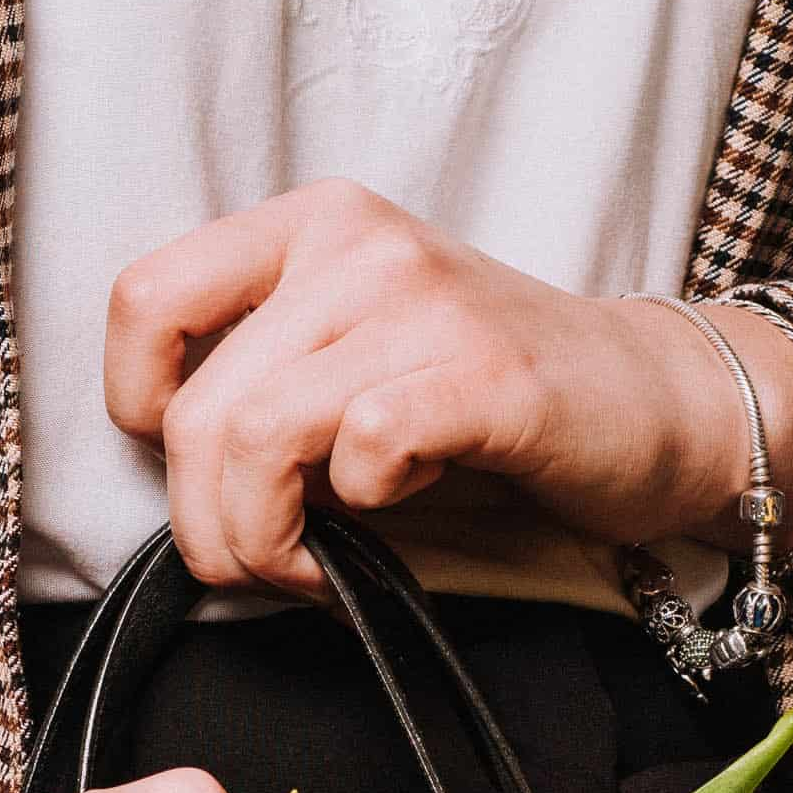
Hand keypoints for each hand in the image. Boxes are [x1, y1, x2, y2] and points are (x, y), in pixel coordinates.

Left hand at [104, 185, 774, 592]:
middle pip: (197, 410)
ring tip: (313, 566)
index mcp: (310, 226)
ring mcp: (424, 300)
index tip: (199, 470)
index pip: (145, 299)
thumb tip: (173, 475)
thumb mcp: (349, 355)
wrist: (653, 405)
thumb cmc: (485, 401)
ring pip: (260, 437)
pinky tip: (396, 518)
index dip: (140, 410)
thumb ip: (258, 380)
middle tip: (264, 566)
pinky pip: (364, 448)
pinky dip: (361, 518)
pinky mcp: (486, 374)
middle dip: (210, 526)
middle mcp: (358, 243)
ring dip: (267, 539)